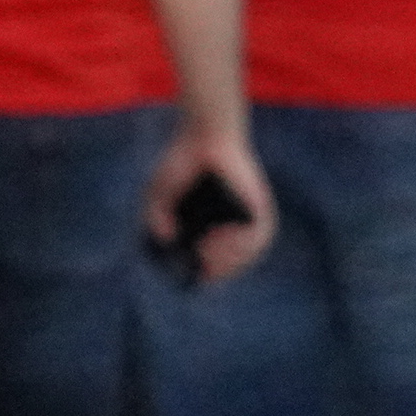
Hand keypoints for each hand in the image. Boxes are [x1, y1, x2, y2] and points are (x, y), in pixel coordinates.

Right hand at [146, 121, 275, 286]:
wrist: (203, 136)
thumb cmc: (181, 165)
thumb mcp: (159, 197)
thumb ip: (156, 219)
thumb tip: (167, 239)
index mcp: (208, 229)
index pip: (214, 264)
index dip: (207, 275)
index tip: (195, 279)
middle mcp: (230, 226)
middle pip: (232, 262)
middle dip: (218, 269)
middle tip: (201, 265)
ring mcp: (247, 216)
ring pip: (248, 252)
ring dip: (229, 261)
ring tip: (206, 255)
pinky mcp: (259, 203)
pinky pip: (260, 233)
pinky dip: (243, 244)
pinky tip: (222, 242)